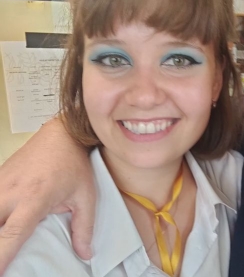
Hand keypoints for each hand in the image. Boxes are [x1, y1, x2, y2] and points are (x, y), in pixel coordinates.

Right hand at [0, 118, 95, 274]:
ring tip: (6, 237)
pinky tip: (3, 219)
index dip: (1, 258)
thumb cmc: (73, 163)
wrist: (62, 134)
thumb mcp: (86, 196)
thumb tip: (85, 253)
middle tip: (5, 257)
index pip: (11, 235)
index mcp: (34, 199)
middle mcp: (11, 192)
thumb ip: (84, 227)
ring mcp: (0, 183)